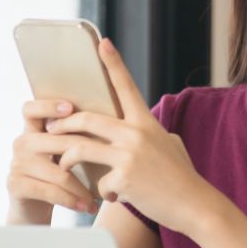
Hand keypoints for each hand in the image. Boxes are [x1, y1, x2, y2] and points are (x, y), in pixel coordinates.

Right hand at [5, 98, 99, 224]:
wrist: (34, 208)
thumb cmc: (57, 176)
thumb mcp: (63, 153)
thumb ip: (74, 136)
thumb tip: (109, 121)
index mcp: (33, 130)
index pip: (32, 109)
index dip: (48, 105)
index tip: (70, 108)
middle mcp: (22, 143)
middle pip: (56, 141)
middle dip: (86, 155)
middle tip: (110, 164)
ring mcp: (16, 164)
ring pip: (58, 172)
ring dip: (82, 188)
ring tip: (100, 198)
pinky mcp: (15, 184)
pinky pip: (49, 191)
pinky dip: (71, 200)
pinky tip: (85, 206)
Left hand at [44, 38, 216, 234]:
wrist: (195, 204)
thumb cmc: (182, 177)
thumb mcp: (171, 145)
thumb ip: (149, 134)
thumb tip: (138, 130)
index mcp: (146, 122)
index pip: (126, 86)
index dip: (113, 63)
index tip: (102, 43)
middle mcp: (136, 134)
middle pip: (87, 119)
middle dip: (63, 125)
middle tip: (51, 130)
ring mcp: (129, 155)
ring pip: (81, 149)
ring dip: (66, 158)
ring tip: (62, 165)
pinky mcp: (124, 178)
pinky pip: (99, 183)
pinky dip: (101, 192)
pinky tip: (115, 198)